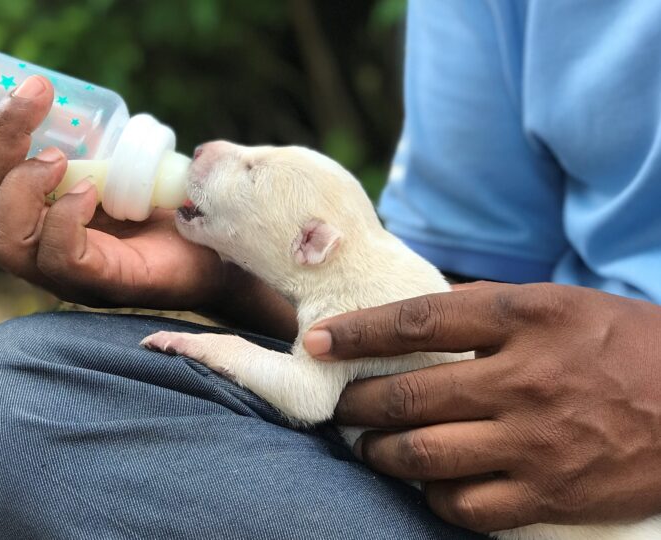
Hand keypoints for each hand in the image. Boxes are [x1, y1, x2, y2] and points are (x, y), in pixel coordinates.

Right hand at [0, 75, 222, 308]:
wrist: (219, 249)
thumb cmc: (163, 206)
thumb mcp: (116, 165)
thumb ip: (89, 143)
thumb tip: (71, 98)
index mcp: (26, 217)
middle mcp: (32, 248)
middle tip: (33, 97)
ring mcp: (60, 273)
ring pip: (1, 237)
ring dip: (21, 184)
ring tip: (60, 158)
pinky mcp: (97, 283)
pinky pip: (58, 256)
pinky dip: (65, 217)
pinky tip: (91, 192)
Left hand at [303, 282, 660, 531]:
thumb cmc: (622, 344)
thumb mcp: (558, 305)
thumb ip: (486, 310)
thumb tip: (413, 320)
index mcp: (526, 319)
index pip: (418, 322)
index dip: (357, 332)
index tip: (317, 341)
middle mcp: (526, 380)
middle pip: (409, 395)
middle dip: (357, 404)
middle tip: (341, 405)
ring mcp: (538, 443)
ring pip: (425, 456)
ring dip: (380, 453)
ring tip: (367, 446)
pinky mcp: (552, 495)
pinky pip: (465, 506)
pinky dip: (433, 495)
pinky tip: (428, 482)